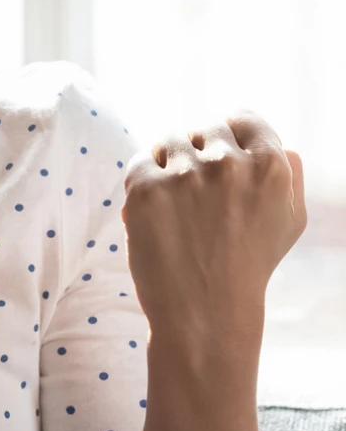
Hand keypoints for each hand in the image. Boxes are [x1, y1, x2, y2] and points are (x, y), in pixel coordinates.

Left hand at [121, 111, 306, 347]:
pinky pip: (140, 161)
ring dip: (168, 162)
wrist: (205, 313)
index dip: (227, 134)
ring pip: (168, 140)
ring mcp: (186, 175)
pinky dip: (143, 180)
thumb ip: (290, 175)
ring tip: (174, 201)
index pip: (241, 118)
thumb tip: (282, 144)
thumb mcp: (289, 221)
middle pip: (202, 127)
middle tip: (194, 189)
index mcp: (270, 165)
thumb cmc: (248, 267)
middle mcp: (229, 164)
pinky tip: (155, 209)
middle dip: (196, 151)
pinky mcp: (147, 190)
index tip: (217, 155)